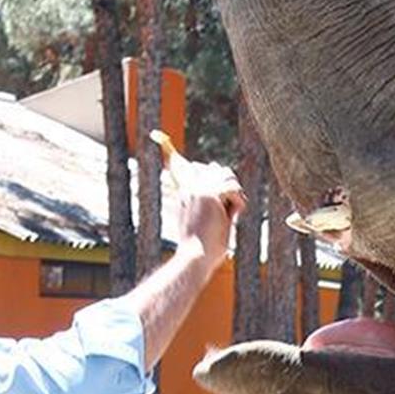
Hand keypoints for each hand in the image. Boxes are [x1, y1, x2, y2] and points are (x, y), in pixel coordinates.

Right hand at [155, 133, 244, 268]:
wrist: (195, 257)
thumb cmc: (201, 247)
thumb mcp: (206, 221)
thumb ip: (212, 206)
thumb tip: (223, 206)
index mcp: (184, 191)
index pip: (186, 164)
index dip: (178, 153)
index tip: (156, 136)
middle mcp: (189, 186)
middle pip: (218, 169)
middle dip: (229, 188)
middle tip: (225, 211)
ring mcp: (199, 189)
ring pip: (229, 177)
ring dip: (235, 197)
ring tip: (228, 215)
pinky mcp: (210, 194)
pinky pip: (234, 190)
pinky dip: (238, 205)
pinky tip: (229, 218)